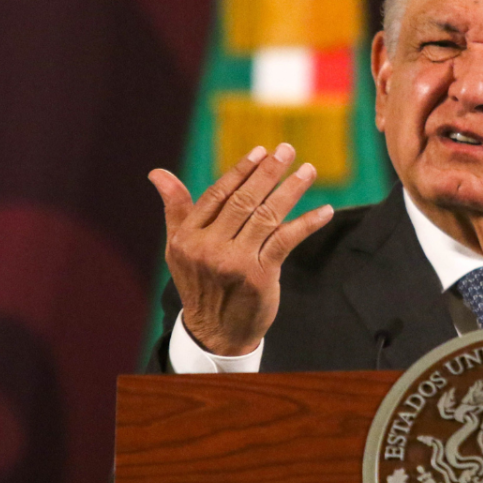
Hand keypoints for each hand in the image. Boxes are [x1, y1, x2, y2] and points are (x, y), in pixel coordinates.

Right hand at [148, 143, 334, 355]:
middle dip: (268, 172)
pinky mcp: (260, 275)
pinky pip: (287, 240)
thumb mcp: (179, 248)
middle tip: (287, 150)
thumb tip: (157, 172)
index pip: (217, 194)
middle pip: (244, 200)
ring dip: (291, 191)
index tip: (261, 151)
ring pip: (267, 216)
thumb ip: (176, 209)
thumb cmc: (200, 283)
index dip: (241, 171)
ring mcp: (235, 262)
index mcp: (188, 237)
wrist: (216, 332)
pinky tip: (325, 211)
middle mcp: (209, 248)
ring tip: (308, 170)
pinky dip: (307, 223)